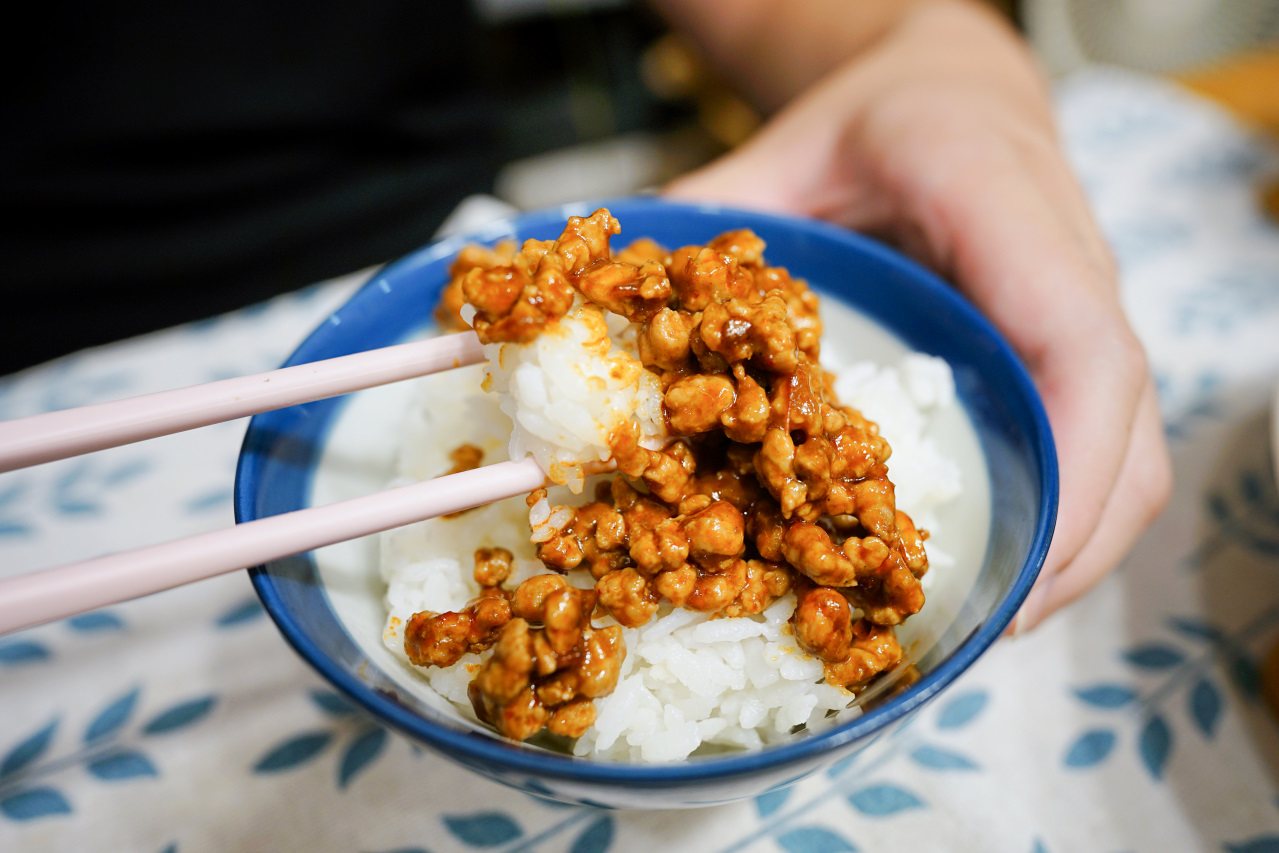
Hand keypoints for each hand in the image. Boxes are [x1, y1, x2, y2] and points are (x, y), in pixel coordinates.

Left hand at [662, 1, 1171, 629]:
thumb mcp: (789, 150)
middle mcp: (1070, 270)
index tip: (1014, 564)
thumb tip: (605, 298)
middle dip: (1072, 545)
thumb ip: (711, 218)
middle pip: (1127, 430)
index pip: (1082, 351)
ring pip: (1130, 451)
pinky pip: (1097, 442)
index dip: (1068, 468)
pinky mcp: (1067, 349)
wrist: (955, 88)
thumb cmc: (882, 114)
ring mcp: (1083, 315)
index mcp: (1003, 211)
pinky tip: (998, 561)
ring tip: (990, 619)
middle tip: (984, 630)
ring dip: (1074, 548)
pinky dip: (1062, 514)